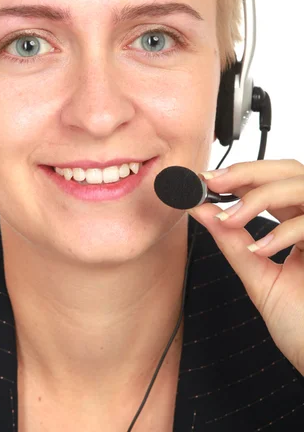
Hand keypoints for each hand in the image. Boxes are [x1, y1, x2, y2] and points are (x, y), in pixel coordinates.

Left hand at [187, 159, 303, 375]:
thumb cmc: (300, 325)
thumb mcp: (258, 276)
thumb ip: (232, 242)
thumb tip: (202, 210)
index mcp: (299, 224)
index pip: (272, 183)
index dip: (240, 174)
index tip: (206, 179)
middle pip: (289, 170)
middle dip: (248, 172)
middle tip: (213, 182)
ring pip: (300, 185)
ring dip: (259, 197)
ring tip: (230, 219)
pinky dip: (282, 232)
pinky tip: (259, 249)